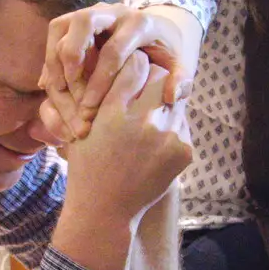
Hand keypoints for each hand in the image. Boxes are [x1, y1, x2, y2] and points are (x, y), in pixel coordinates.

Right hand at [40, 4, 190, 140]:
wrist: (155, 31)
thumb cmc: (165, 52)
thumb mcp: (180, 64)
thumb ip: (181, 80)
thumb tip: (171, 96)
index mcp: (138, 23)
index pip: (114, 51)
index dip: (100, 82)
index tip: (91, 109)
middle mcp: (111, 12)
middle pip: (82, 25)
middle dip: (72, 63)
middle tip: (72, 99)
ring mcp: (90, 13)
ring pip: (60, 29)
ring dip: (55, 63)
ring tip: (59, 96)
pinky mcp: (74, 20)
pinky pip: (54, 36)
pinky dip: (50, 62)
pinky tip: (54, 89)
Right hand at [61, 51, 191, 226]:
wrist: (107, 210)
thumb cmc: (89, 164)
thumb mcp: (84, 125)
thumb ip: (104, 93)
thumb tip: (129, 59)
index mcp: (112, 112)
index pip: (135, 64)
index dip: (133, 64)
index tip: (130, 69)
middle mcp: (142, 122)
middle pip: (161, 76)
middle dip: (153, 78)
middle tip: (144, 87)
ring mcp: (167, 137)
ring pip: (175, 98)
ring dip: (163, 102)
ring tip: (148, 118)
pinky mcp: (184, 151)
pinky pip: (182, 123)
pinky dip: (171, 126)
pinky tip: (155, 141)